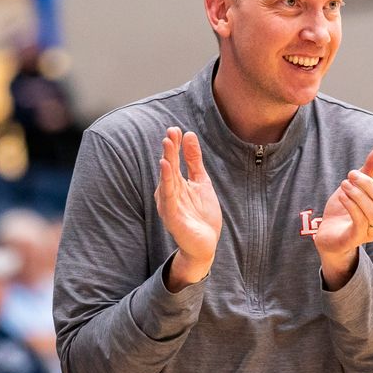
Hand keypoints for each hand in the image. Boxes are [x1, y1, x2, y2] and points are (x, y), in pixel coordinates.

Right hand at [154, 127, 221, 291]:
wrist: (206, 244)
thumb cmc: (201, 214)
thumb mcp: (201, 182)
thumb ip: (194, 160)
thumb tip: (189, 135)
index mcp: (175, 184)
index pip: (173, 161)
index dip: (174, 146)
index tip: (175, 129)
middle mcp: (169, 193)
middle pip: (168, 169)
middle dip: (169, 151)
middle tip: (170, 133)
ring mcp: (169, 206)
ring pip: (166, 182)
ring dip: (166, 164)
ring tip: (167, 147)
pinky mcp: (172, 218)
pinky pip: (168, 199)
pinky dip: (166, 185)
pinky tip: (167, 171)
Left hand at [314, 140, 372, 287]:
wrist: (327, 233)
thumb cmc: (345, 207)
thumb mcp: (357, 182)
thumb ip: (372, 165)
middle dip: (368, 185)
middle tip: (352, 174)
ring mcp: (369, 231)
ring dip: (358, 195)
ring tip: (345, 184)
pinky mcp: (355, 238)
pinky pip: (359, 223)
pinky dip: (352, 206)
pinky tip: (343, 195)